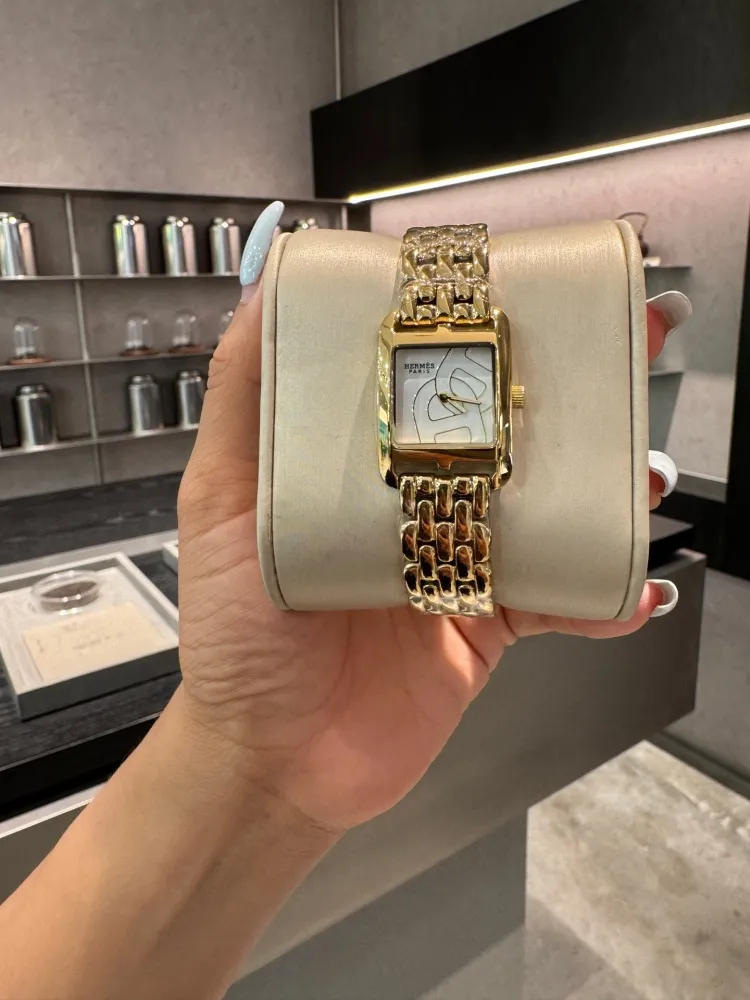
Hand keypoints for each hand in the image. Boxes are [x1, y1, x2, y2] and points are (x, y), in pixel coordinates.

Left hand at [177, 258, 682, 836]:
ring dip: (605, 489)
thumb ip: (241, 403)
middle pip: (503, 435)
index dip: (481, 334)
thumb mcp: (219, 503)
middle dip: (570, 399)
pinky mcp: (485, 627)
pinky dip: (600, 595)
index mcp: (359, 463)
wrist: (271, 760)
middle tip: (630, 357)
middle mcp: (414, 501)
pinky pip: (556, 601)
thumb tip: (263, 293)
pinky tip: (635, 587)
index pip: (429, 379)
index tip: (529, 293)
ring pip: (546, 510)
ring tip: (645, 473)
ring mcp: (457, 563)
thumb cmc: (233, 634)